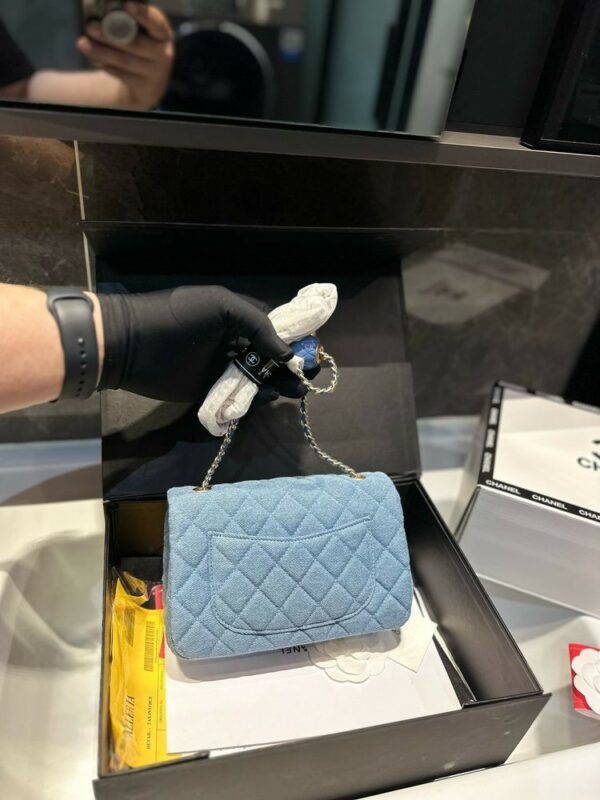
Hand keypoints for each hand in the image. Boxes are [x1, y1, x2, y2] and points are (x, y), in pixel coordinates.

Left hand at [77, 2, 173, 109]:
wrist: (148, 85)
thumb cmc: (141, 47)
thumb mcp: (143, 32)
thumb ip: (130, 19)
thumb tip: (108, 3)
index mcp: (163, 33)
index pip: (156, 23)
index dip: (143, 14)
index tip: (127, 5)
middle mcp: (163, 54)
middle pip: (136, 44)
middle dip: (111, 35)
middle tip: (89, 26)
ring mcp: (155, 73)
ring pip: (125, 61)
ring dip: (102, 52)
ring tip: (82, 43)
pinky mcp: (145, 88)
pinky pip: (122, 76)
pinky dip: (107, 66)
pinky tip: (94, 59)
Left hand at [97, 286, 307, 403]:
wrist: (132, 345)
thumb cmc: (178, 317)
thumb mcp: (221, 306)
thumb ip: (258, 325)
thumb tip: (285, 354)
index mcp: (236, 317)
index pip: (273, 328)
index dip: (292, 340)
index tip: (309, 353)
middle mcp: (232, 341)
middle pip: (268, 356)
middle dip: (288, 367)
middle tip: (305, 380)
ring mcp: (220, 367)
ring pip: (256, 377)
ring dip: (276, 383)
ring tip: (294, 391)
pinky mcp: (209, 389)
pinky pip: (238, 395)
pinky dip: (255, 398)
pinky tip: (268, 396)